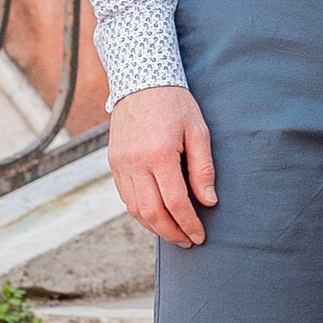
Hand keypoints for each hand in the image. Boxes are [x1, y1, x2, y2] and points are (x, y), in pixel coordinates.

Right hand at [110, 84, 217, 247]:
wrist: (140, 81)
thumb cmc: (175, 104)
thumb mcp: (198, 131)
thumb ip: (203, 168)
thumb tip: (208, 202)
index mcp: (159, 153)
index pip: (175, 201)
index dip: (189, 223)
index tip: (200, 236)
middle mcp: (135, 162)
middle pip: (152, 212)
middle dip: (172, 232)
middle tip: (188, 241)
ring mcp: (120, 164)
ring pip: (135, 209)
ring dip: (155, 227)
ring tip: (174, 233)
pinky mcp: (113, 163)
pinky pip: (125, 197)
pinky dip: (141, 212)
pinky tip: (156, 216)